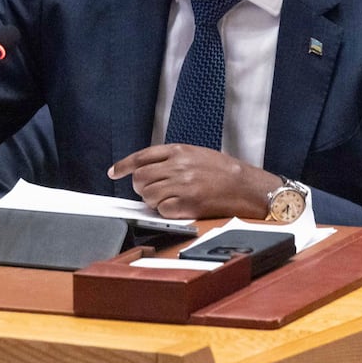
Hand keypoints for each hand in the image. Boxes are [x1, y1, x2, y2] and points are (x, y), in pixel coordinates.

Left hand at [108, 144, 280, 219]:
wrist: (247, 186)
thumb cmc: (224, 171)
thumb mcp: (196, 154)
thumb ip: (172, 158)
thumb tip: (147, 168)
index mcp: (179, 151)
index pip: (142, 156)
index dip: (124, 165)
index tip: (114, 172)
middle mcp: (178, 166)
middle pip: (140, 178)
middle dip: (141, 187)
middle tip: (151, 191)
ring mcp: (182, 186)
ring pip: (147, 196)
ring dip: (153, 201)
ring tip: (169, 199)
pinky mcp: (188, 204)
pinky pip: (161, 210)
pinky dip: (165, 211)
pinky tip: (178, 207)